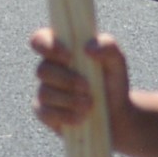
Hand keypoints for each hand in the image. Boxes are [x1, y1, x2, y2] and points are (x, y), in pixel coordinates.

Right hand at [31, 26, 133, 145]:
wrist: (115, 113)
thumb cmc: (112, 81)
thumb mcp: (117, 61)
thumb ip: (108, 46)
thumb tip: (87, 47)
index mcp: (63, 49)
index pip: (40, 39)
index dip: (47, 46)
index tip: (69, 57)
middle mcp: (50, 68)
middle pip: (42, 70)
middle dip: (66, 80)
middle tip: (87, 87)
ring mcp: (45, 90)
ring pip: (44, 93)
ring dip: (69, 100)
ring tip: (89, 105)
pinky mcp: (44, 112)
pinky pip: (44, 113)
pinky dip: (64, 116)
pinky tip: (80, 117)